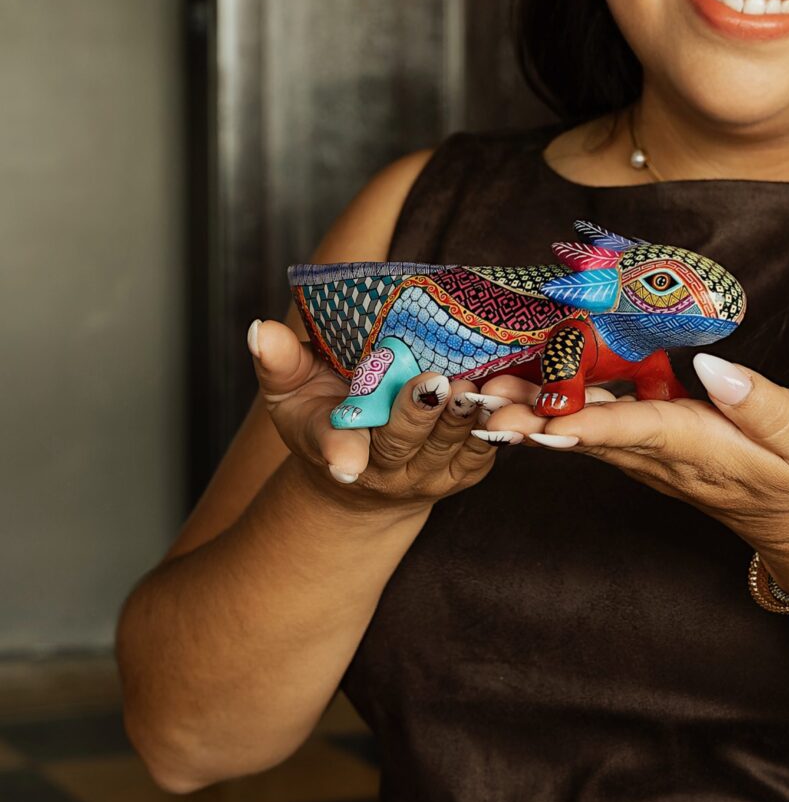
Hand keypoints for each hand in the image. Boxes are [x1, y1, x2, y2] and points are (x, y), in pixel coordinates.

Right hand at [248, 318, 624, 516]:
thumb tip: (259, 328)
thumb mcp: (290, 394)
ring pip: (453, 446)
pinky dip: (505, 426)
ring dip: (468, 418)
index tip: (345, 462)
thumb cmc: (326, 417)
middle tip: (435, 385)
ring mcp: (431, 473)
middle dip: (419, 416)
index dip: (340, 454)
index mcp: (337, 449)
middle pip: (404, 442)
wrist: (367, 470)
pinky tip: (517, 396)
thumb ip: (279, 363)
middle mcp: (386, 469)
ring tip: (477, 387)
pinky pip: (490, 449)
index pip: (336, 451)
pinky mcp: (468, 469)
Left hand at [479, 351, 788, 581]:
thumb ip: (763, 404)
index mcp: (701, 447)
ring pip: (579, 431)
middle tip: (480, 403)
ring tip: (479, 392)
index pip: (642, 432)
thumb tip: (716, 369)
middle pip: (589, 435)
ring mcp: (646, 455)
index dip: (595, 424)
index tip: (551, 421)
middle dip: (533, 419)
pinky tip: (517, 385)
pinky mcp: (641, 446)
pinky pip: (589, 425)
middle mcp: (661, 456)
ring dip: (528, 414)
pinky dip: (549, 407)